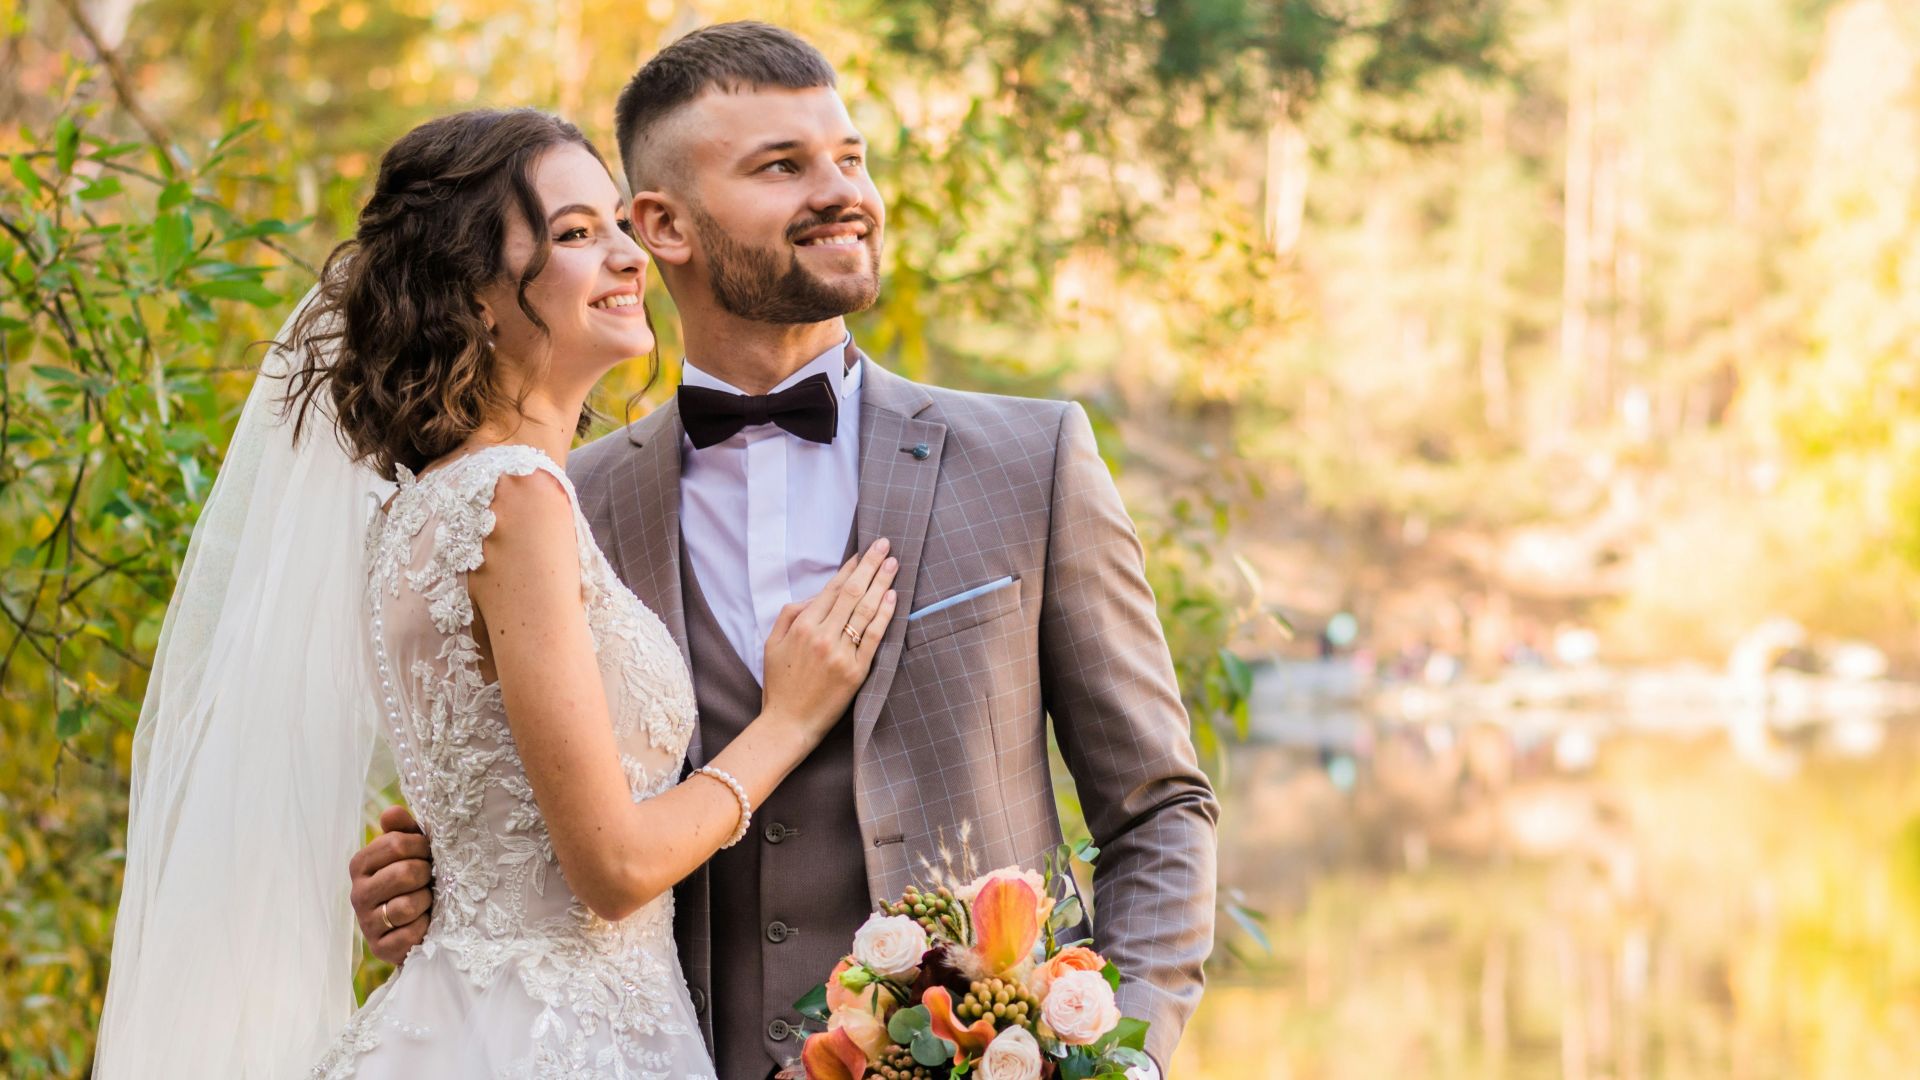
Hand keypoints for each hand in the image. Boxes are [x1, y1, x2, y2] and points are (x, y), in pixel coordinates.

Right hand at [348, 804, 433, 965]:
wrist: (418, 926)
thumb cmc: (415, 880)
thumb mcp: (412, 851)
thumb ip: (403, 830)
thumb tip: (392, 811)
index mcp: (361, 864)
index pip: (395, 843)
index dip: (421, 846)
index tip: (428, 852)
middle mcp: (358, 893)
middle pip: (404, 873)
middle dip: (426, 874)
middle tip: (429, 878)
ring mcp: (366, 923)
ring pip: (407, 905)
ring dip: (426, 901)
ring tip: (426, 900)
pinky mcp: (380, 948)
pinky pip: (410, 934)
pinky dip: (424, 927)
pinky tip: (424, 923)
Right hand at [761, 538, 898, 740]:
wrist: (787, 724)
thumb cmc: (780, 684)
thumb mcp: (771, 643)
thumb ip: (790, 614)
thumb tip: (817, 595)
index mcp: (802, 626)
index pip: (832, 589)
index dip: (850, 568)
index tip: (864, 552)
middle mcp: (822, 635)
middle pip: (852, 592)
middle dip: (870, 566)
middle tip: (885, 545)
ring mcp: (841, 653)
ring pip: (865, 610)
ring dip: (881, 583)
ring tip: (893, 564)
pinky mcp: (855, 672)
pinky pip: (874, 637)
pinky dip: (884, 615)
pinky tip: (893, 597)